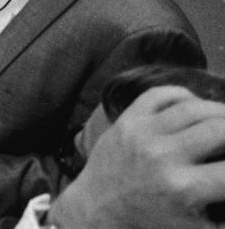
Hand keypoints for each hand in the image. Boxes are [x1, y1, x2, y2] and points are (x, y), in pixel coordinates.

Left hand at [49, 86, 224, 228]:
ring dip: (221, 111)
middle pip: (220, 128)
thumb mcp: (197, 228)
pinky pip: (160, 94)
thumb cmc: (152, 222)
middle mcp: (164, 155)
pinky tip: (197, 107)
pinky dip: (184, 95)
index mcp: (184, 187)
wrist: (97, 209)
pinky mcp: (127, 120)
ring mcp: (143, 133)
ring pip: (195, 107)